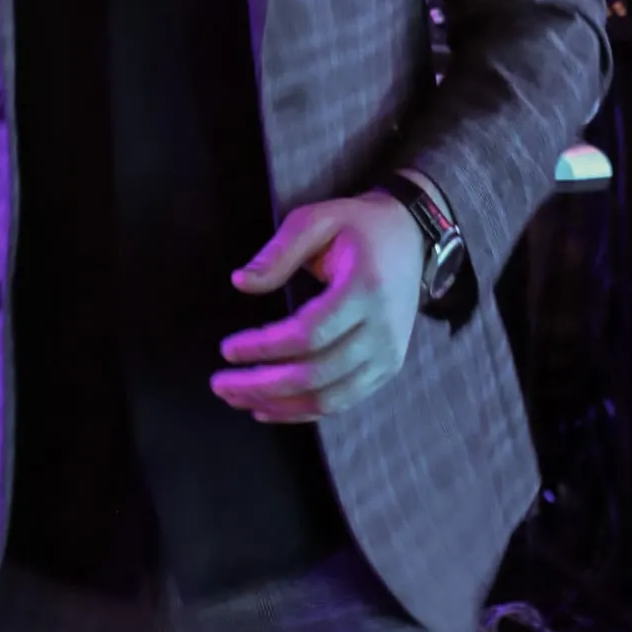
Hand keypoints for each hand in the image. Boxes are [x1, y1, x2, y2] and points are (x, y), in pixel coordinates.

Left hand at [211, 194, 425, 423]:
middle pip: (316, 374)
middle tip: (220, 384)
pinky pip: (342, 402)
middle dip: (262, 384)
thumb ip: (279, 252)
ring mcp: (388, 355)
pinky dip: (303, 411)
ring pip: (329, 398)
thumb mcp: (317, 220)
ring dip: (278, 405)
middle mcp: (383, 331)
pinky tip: (267, 408)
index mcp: (365, 290)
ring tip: (236, 397)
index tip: (227, 349)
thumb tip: (241, 283)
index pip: (308, 334)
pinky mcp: (387, 369)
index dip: (264, 347)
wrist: (411, 237)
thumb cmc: (358, 226)